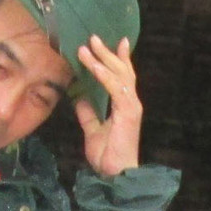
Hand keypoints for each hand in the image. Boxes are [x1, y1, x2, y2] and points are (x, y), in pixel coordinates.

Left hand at [74, 36, 142, 176]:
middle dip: (107, 53)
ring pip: (118, 75)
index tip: (116, 42)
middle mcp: (130, 102)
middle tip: (94, 37)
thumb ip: (88, 115)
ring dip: (102, 59)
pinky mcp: (128, 112)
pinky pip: (116, 88)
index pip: (122, 76)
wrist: (116, 173)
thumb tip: (79, 99)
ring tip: (88, 46)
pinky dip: (104, 76)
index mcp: (124, 105)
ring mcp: (131, 106)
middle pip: (121, 70)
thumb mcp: (93, 130)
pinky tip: (94, 67)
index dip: (119, 59)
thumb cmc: (108, 155)